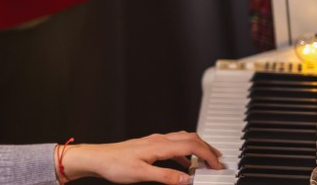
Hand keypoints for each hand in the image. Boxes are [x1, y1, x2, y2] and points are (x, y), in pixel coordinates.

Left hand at [60, 132, 222, 183]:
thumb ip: (165, 177)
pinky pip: (173, 146)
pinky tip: (185, 165)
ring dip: (197, 148)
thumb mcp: (141, 175)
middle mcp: (158, 140)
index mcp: (159, 145)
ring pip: (182, 139)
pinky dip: (185, 153)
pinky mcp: (149, 146)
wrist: (97, 158)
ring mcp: (154, 142)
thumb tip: (187, 178)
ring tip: (207, 160)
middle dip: (207, 148)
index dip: (208, 154)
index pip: (191, 145)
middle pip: (190, 138)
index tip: (218, 165)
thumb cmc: (114, 165)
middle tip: (219, 161)